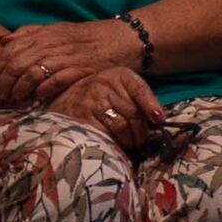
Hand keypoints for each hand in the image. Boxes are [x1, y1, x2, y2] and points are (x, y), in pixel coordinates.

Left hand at [0, 17, 144, 100]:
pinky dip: (42, 90)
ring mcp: (68, 56)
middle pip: (17, 63)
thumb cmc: (88, 38)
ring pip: (32, 73)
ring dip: (19, 89)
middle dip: (3, 82)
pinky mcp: (82, 69)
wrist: (125, 39)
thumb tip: (2, 40)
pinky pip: (55, 80)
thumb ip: (30, 33)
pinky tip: (36, 98)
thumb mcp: (58, 29)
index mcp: (45, 33)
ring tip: (14, 101)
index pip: (10, 49)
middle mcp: (54, 43)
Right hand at [40, 65, 167, 149]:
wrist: (62, 98)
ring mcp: (91, 99)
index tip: (159, 121)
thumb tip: (158, 119)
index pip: (140, 89)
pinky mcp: (80, 116)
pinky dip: (113, 143)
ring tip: (130, 145)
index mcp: (119, 75)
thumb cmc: (98, 96)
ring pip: (121, 125)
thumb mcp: (118, 88)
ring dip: (129, 140)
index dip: (152, 106)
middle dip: (141, 132)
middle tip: (142, 142)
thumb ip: (136, 98)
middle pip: (133, 112)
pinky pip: (104, 133)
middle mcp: (105, 83)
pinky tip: (115, 146)